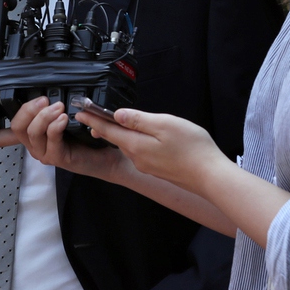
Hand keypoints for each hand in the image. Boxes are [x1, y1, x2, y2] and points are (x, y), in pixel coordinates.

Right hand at [9, 96, 126, 181]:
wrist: (107, 154)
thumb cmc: (86, 135)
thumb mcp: (62, 117)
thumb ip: (49, 109)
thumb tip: (43, 95)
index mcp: (32, 136)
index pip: (0, 137)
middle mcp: (34, 146)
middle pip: (16, 126)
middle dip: (28, 109)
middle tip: (45, 100)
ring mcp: (44, 153)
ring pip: (32, 132)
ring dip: (45, 115)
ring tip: (60, 108)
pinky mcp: (58, 158)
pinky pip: (50, 138)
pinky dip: (56, 125)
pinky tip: (64, 119)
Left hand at [76, 108, 225, 193]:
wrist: (211, 177)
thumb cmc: (192, 148)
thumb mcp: (165, 124)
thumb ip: (139, 120)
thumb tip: (118, 115)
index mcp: (135, 145)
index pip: (107, 130)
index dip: (92, 119)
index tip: (79, 112)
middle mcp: (137, 157)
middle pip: (115, 138)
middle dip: (104, 126)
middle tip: (93, 113)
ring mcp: (146, 165)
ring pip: (128, 145)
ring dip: (120, 133)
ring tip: (116, 121)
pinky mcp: (156, 168)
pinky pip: (140, 151)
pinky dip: (134, 141)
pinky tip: (142, 136)